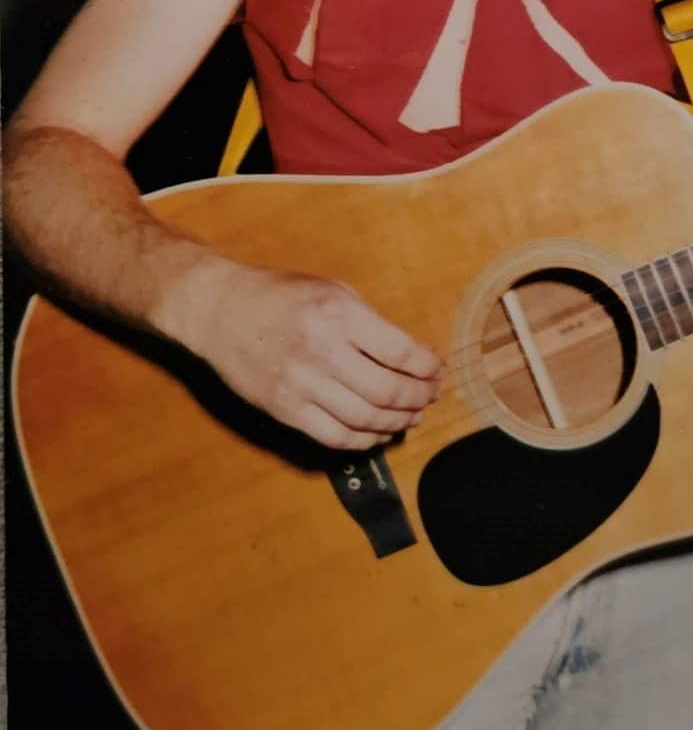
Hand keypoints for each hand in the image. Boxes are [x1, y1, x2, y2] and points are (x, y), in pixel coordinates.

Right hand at [197, 263, 442, 448]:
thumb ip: (368, 323)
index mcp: (339, 314)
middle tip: (429, 396)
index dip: (427, 368)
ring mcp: (301, 384)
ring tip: (411, 416)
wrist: (220, 310)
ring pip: (365, 420)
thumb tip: (409, 358)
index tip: (436, 371)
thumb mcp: (332, 290)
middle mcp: (322, 351)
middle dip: (418, 398)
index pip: (401, 352)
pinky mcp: (284, 409)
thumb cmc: (279, 295)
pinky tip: (379, 432)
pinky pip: (335, 437)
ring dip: (397, 422)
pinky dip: (365, 440)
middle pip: (388, 391)